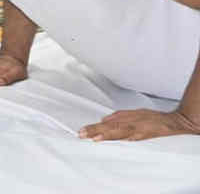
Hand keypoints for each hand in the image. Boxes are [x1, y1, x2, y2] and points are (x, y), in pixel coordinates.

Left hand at [79, 109, 199, 141]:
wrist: (172, 122)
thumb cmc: (152, 118)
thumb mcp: (134, 113)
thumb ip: (118, 116)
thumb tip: (103, 120)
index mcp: (126, 119)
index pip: (106, 124)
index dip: (94, 128)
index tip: (83, 131)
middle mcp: (130, 125)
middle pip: (109, 128)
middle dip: (95, 132)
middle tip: (82, 134)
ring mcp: (137, 131)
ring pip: (117, 133)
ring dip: (104, 136)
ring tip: (93, 138)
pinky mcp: (143, 136)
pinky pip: (130, 138)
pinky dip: (121, 139)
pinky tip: (114, 140)